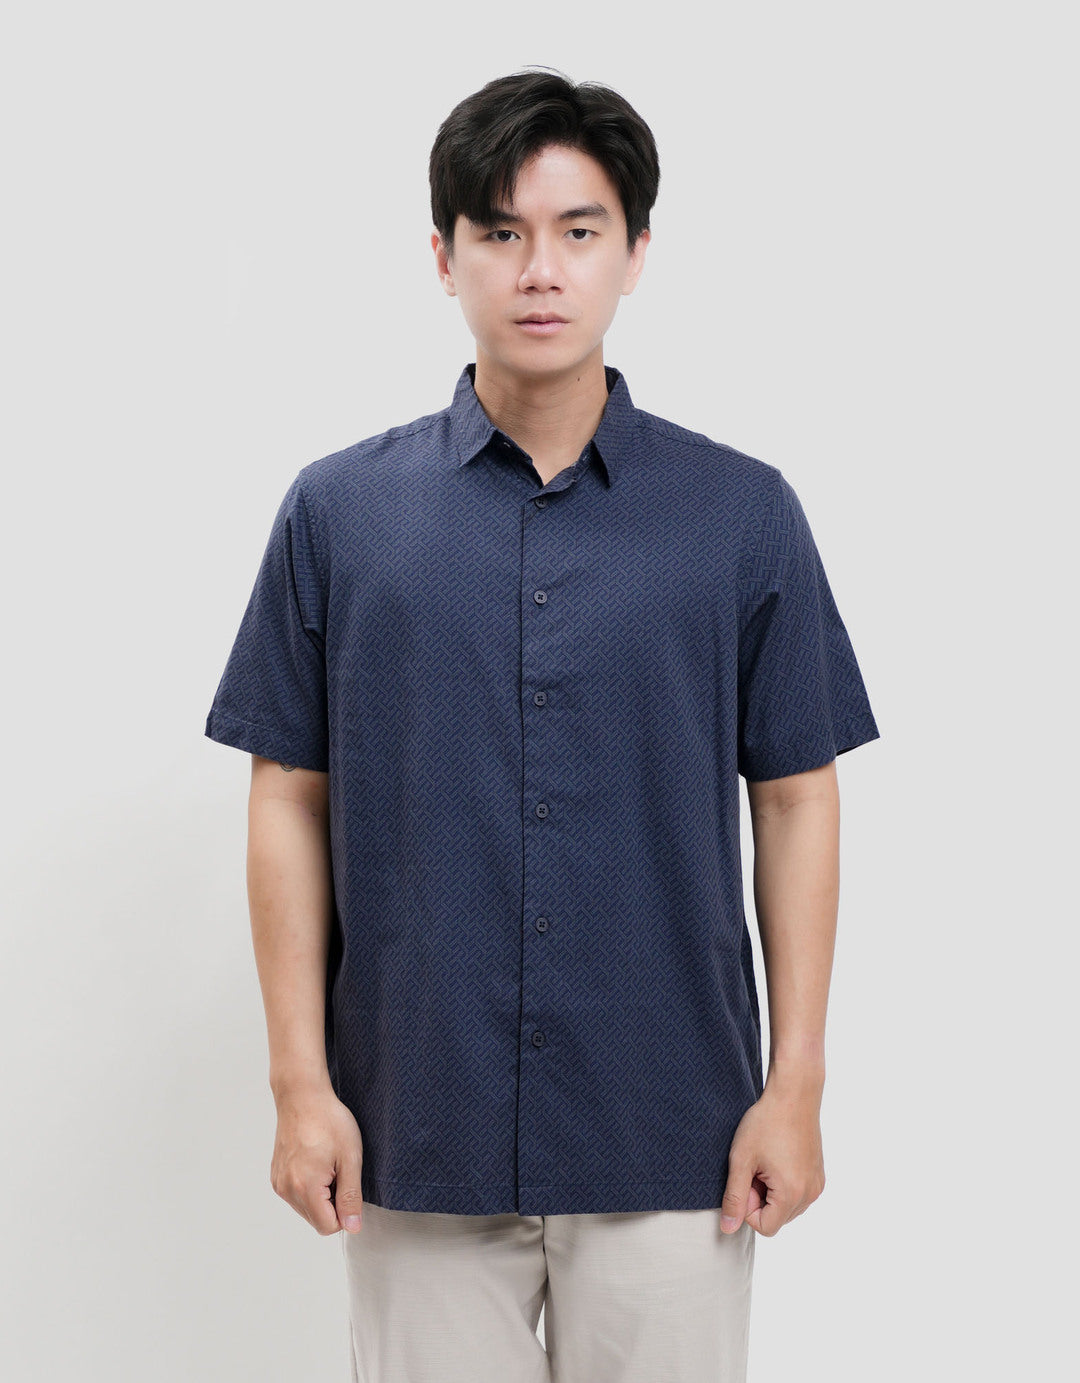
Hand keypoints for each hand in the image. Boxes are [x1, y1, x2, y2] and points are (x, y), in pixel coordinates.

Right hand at [269, 1084, 364, 1235]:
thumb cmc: (329, 1121)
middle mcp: (286, 1190)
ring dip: (321, 1195)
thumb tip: (352, 1228)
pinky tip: (315, 1161)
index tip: (347, 1183)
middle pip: (316, 1220)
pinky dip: (308, 1186)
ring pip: (306, 1209)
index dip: (345, 1211)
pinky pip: (296, 1195)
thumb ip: (351, 1197)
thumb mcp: (350, 1158)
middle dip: (332, 1203)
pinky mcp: (275, 1176)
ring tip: (326, 1163)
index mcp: (305, 1188)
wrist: (302, 1095)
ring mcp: (278, 1183)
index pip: (328, 1227)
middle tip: (338, 1169)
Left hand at [719, 1082, 825, 1236]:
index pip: (765, 1227)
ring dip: (771, 1192)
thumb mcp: (741, 1160)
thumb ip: (734, 1198)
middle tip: (753, 1167)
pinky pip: (797, 1194)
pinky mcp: (818, 1174)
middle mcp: (810, 1194)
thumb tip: (728, 1229)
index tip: (745, 1178)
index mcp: (792, 1194)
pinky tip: (777, 1157)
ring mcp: (817, 1184)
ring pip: (786, 1207)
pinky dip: (784, 1184)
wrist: (794, 1094)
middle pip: (776, 1218)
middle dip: (760, 1199)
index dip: (747, 1207)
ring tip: (765, 1161)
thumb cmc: (765, 1123)